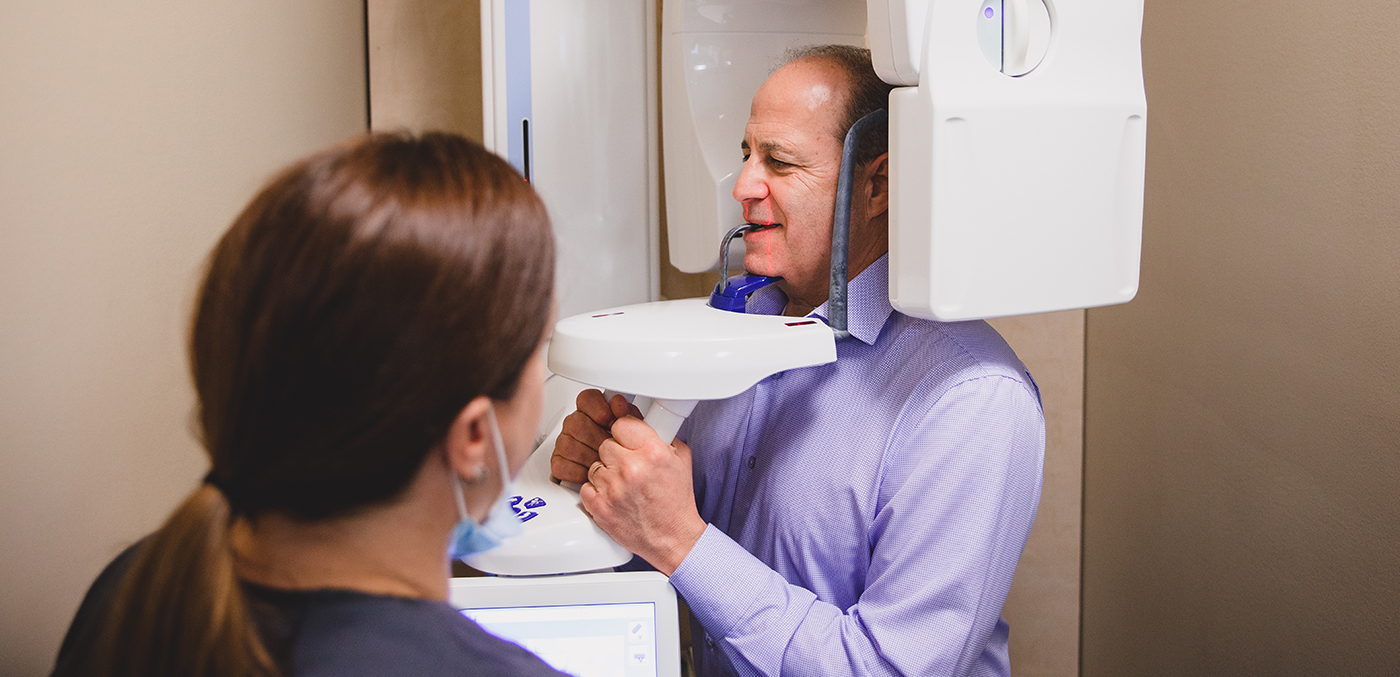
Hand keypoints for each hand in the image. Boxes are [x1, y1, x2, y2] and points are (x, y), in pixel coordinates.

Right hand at [551, 389, 640, 483]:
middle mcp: (577, 425)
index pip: (587, 398)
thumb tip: (619, 404)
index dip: (597, 408)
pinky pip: (561, 465)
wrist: (631, 484)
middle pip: (577, 422)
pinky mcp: (559, 464)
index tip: (608, 419)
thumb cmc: (633, 459)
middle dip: (597, 438)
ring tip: (603, 463)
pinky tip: (590, 473)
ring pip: (568, 445)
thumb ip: (629, 416)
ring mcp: (566, 443)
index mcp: (595, 411)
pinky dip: (578, 473)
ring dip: (589, 457)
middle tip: (609, 447)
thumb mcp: (638, 434)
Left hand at [579, 416, 706, 574]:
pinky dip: (596, 491)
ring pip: (594, 465)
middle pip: (605, 443)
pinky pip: (585, 486)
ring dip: (606, 473)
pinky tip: (613, 496)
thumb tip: (640, 414)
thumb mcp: (679, 459)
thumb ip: (661, 433)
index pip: (621, 423)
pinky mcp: (600, 507)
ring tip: (623, 484)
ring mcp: (613, 489)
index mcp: (653, 452)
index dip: (624, 432)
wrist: (673, 538)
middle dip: (616, 453)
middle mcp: (631, 468)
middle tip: (629, 466)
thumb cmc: (676, 502)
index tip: (627, 438)